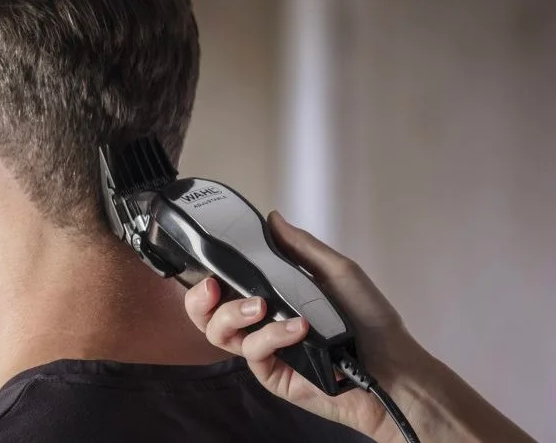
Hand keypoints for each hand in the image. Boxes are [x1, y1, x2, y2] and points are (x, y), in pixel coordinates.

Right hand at [183, 211, 427, 441]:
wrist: (393, 366)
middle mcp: (261, 321)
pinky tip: (297, 328)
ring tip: (262, 306)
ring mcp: (264, 349)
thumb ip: (301, 246)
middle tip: (214, 287)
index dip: (206, 275)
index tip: (207, 262)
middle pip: (207, 313)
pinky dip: (271, 336)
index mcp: (270, 294)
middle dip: (198, 299)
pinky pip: (253, 352)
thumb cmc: (371, 319)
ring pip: (220, 333)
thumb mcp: (337, 271)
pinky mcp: (272, 374)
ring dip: (233, 314)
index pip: (224, 284)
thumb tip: (272, 218)